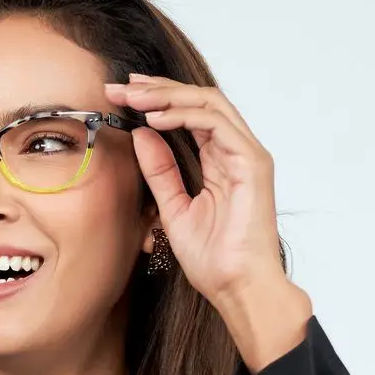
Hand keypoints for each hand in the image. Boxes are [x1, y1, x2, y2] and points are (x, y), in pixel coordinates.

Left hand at [103, 73, 286, 307]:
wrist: (237, 288)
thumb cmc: (214, 259)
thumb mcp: (173, 209)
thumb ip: (160, 172)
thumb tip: (141, 134)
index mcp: (220, 160)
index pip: (189, 114)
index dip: (156, 100)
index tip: (122, 96)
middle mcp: (236, 150)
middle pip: (198, 99)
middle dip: (158, 88)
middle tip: (122, 86)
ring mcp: (247, 154)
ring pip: (209, 102)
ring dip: (168, 95)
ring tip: (135, 97)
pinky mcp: (252, 163)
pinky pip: (217, 124)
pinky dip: (185, 115)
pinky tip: (156, 118)